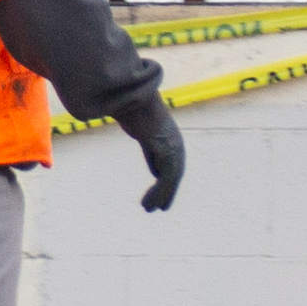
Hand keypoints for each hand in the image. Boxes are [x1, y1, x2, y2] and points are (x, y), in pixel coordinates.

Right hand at [122, 97, 187, 213]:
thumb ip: (150, 147)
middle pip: (174, 173)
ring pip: (171, 179)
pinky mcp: (165, 151)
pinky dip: (158, 194)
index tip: (162, 195)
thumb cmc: (133, 107)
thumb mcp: (141, 130)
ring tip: (147, 209)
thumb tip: (154, 170)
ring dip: (160, 196)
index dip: (168, 181)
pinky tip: (147, 204)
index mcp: (170, 137)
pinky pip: (164, 179)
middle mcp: (175, 143)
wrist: (131, 96)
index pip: (172, 164)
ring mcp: (172, 147)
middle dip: (168, 191)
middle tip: (160, 208)